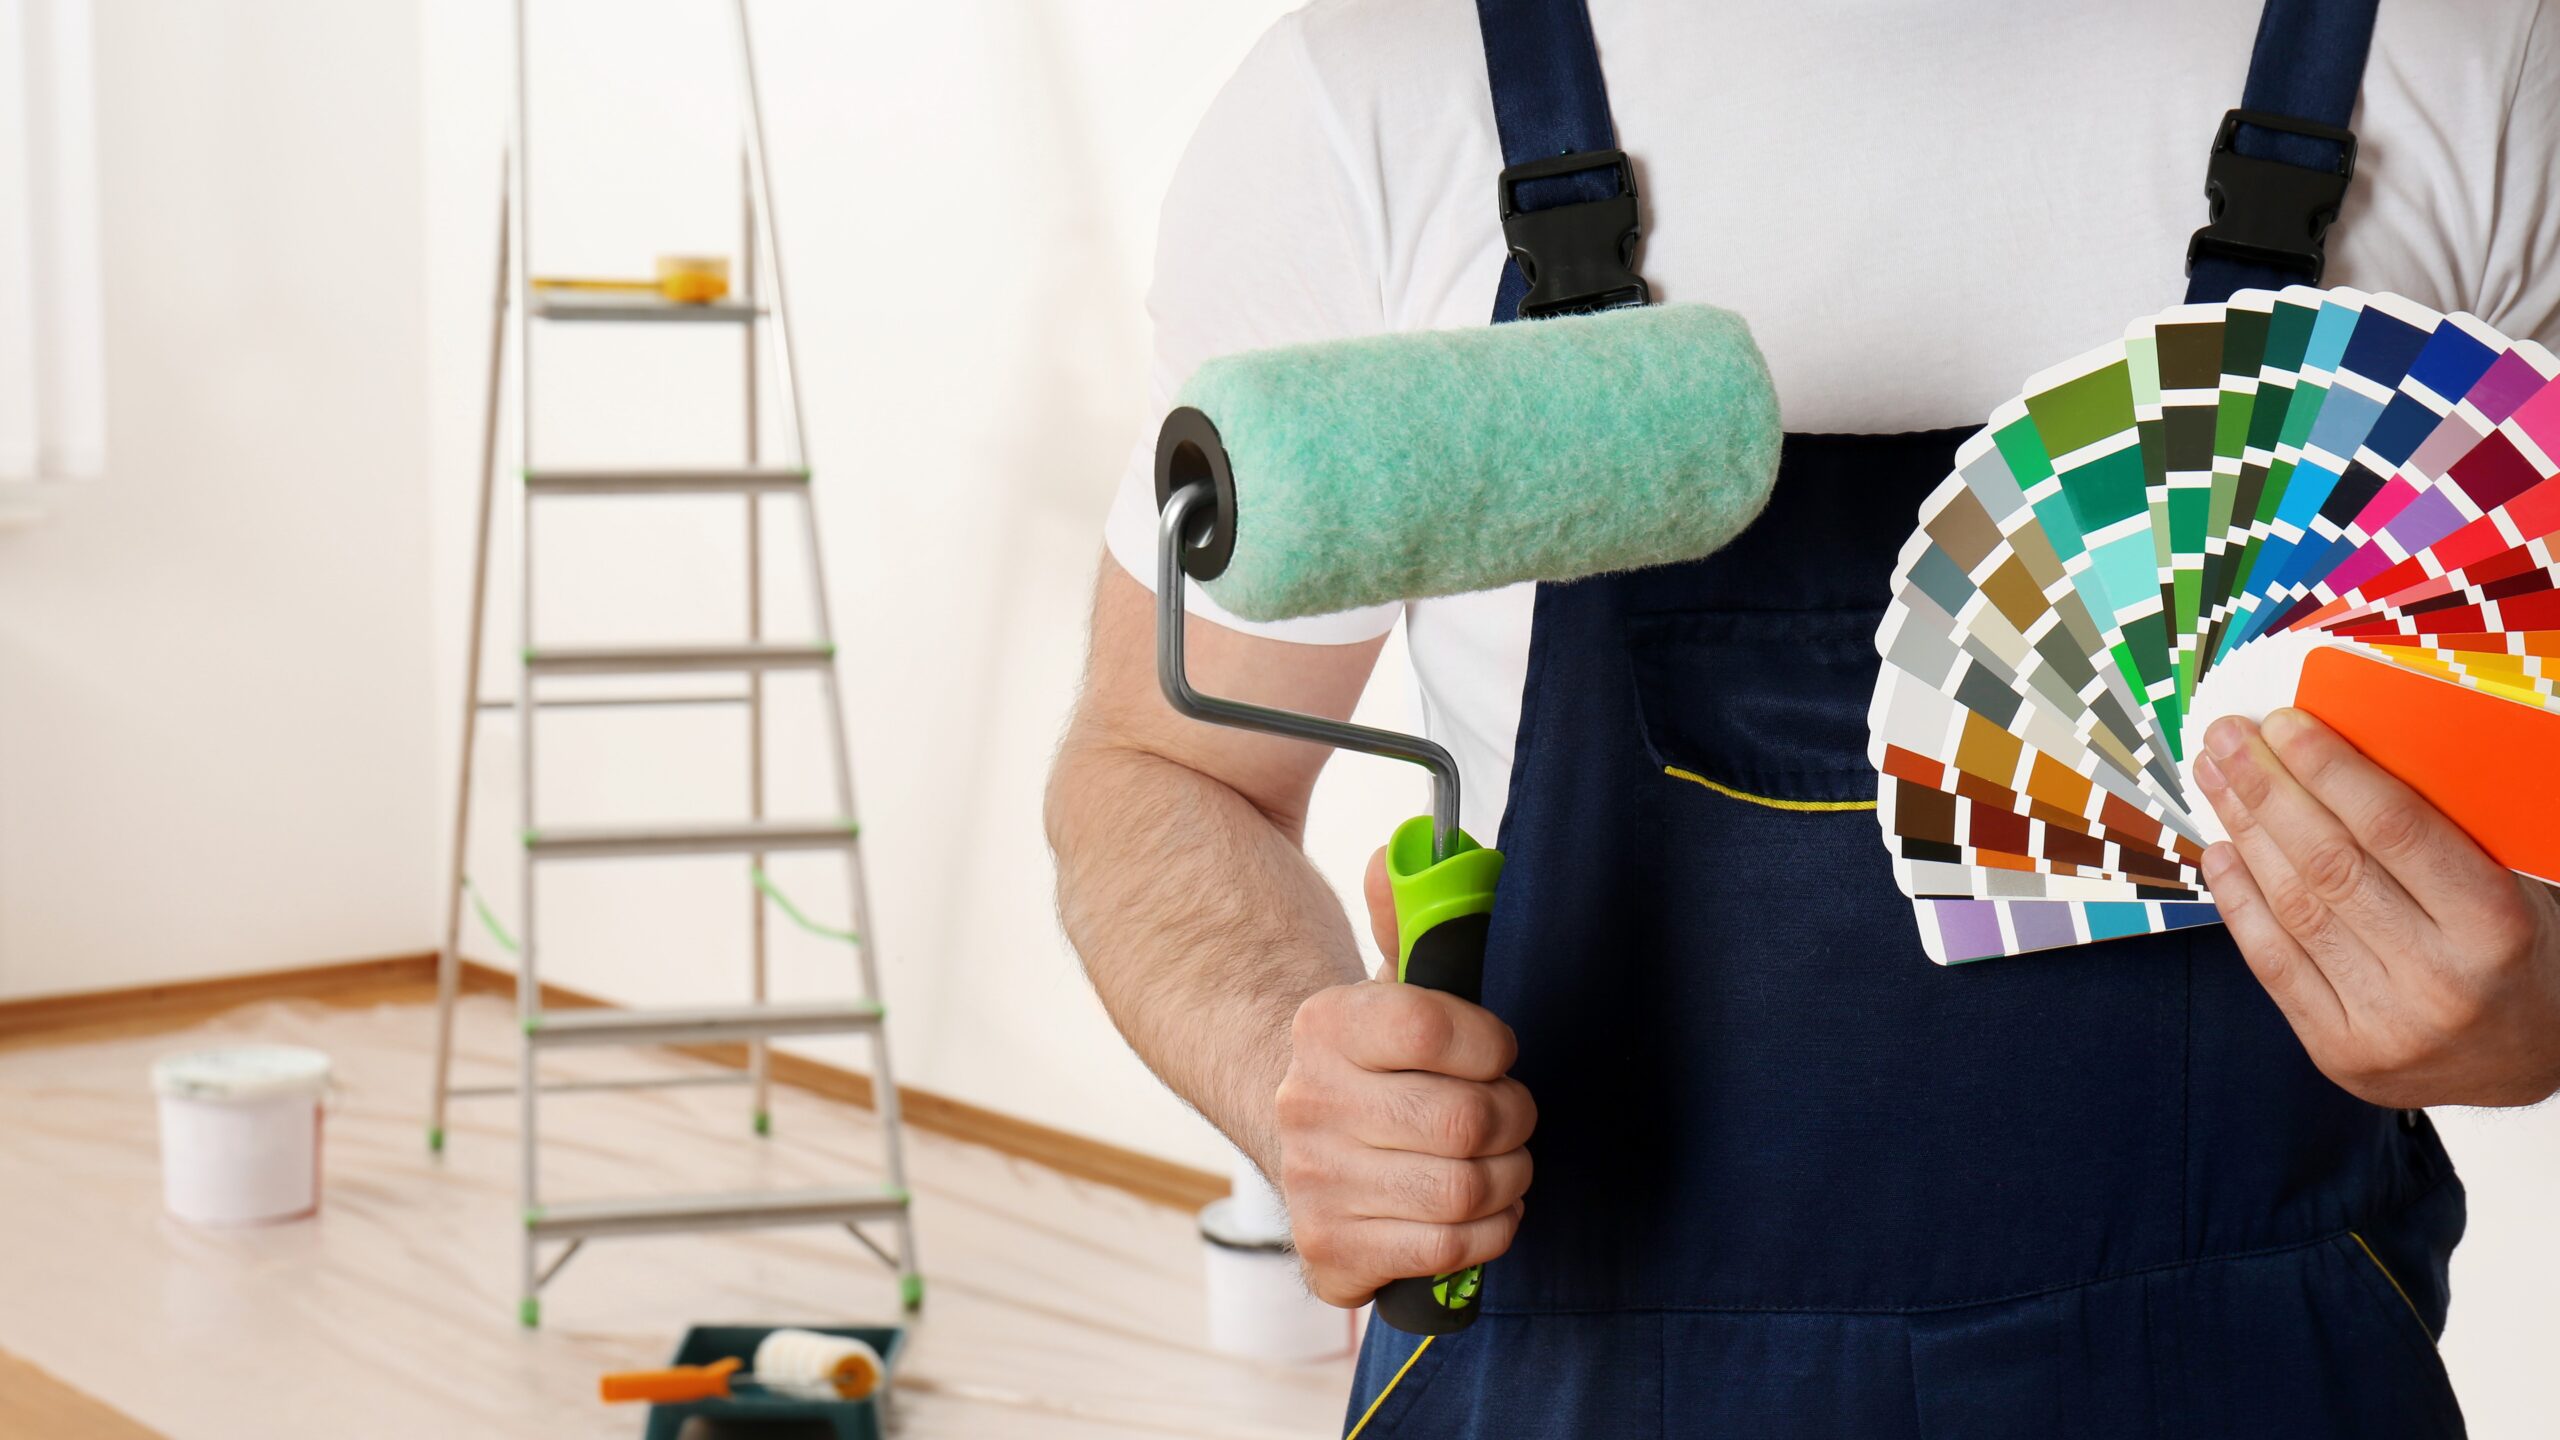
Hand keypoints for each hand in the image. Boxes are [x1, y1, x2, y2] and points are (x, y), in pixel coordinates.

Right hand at [1271, 849, 1534, 1307]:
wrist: (1303, 1132)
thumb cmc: (1378, 1059)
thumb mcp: (1397, 979)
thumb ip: (1411, 912)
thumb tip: (1398, 852)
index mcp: (1323, 1025)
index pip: (1433, 1027)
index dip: (1490, 1042)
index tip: (1495, 1048)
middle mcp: (1304, 1105)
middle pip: (1466, 1120)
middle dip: (1513, 1116)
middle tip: (1510, 1110)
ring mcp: (1313, 1185)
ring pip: (1466, 1189)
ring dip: (1508, 1176)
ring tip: (1498, 1158)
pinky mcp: (1331, 1255)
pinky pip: (1449, 1252)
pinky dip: (1486, 1232)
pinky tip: (1474, 1207)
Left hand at [2195, 707, 2559, 1108]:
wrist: (2536, 1059)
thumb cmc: (2523, 951)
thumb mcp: (2516, 882)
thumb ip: (2451, 826)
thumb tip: (2353, 744)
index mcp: (2495, 927)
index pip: (2394, 829)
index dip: (2330, 769)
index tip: (2282, 723)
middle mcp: (2438, 981)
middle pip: (2328, 864)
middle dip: (2267, 789)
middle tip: (2227, 739)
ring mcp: (2385, 1026)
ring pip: (2293, 907)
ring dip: (2244, 832)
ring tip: (2215, 780)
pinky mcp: (2340, 1053)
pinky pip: (2272, 963)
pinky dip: (2239, 900)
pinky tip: (2222, 850)